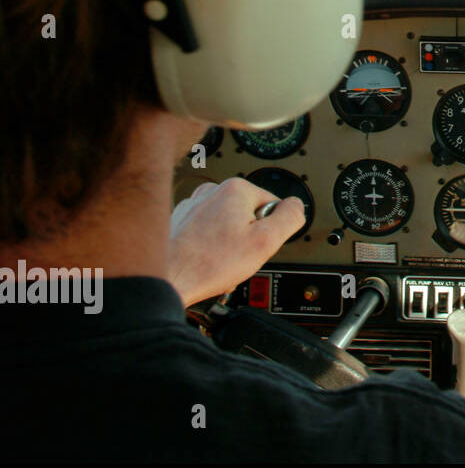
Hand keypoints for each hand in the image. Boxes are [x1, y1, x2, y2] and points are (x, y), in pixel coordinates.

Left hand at [168, 178, 303, 306]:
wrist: (165, 278)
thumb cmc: (209, 264)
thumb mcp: (266, 242)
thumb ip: (290, 218)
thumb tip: (297, 207)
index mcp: (236, 189)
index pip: (273, 205)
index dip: (270, 230)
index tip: (257, 245)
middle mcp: (211, 191)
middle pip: (249, 214)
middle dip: (248, 236)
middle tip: (238, 255)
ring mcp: (192, 205)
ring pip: (227, 224)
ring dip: (228, 242)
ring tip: (219, 260)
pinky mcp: (179, 221)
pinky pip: (206, 231)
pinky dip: (209, 245)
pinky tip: (205, 260)